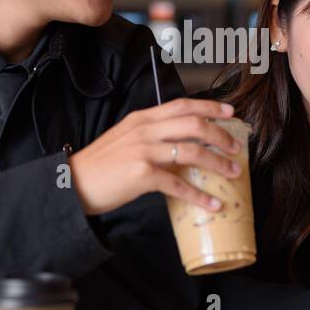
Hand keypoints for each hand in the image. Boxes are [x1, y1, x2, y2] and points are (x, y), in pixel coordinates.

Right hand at [67, 98, 242, 215]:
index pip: (182, 105)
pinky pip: (178, 184)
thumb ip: (150, 136)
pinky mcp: (141, 175)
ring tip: (232, 173)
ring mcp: (143, 151)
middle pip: (193, 125)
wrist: (73, 183)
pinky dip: (199, 196)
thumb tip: (180, 145)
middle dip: (221, 135)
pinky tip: (212, 204)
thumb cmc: (100, 166)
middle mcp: (145, 130)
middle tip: (237, 148)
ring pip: (192, 152)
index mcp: (142, 118)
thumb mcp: (125, 139)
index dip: (210, 107)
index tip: (230, 112)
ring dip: (217, 163)